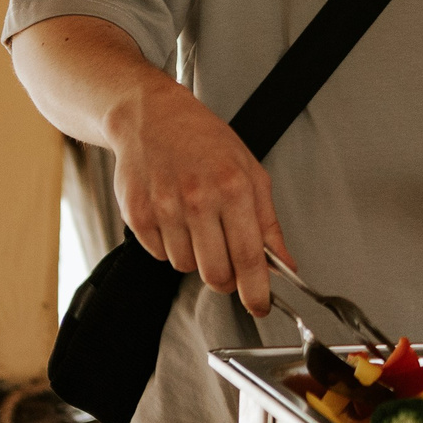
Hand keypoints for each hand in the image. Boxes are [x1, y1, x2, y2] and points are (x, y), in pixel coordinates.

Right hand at [106, 73, 286, 315]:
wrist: (152, 117)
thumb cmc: (205, 140)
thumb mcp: (251, 172)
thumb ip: (268, 223)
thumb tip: (285, 263)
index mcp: (234, 188)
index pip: (248, 257)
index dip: (256, 290)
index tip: (260, 305)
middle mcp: (198, 200)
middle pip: (215, 273)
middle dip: (225, 277)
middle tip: (227, 258)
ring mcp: (164, 208)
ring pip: (185, 267)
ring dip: (195, 256)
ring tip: (197, 221)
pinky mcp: (137, 215)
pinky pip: (159, 255)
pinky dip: (170, 245)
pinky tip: (174, 216)